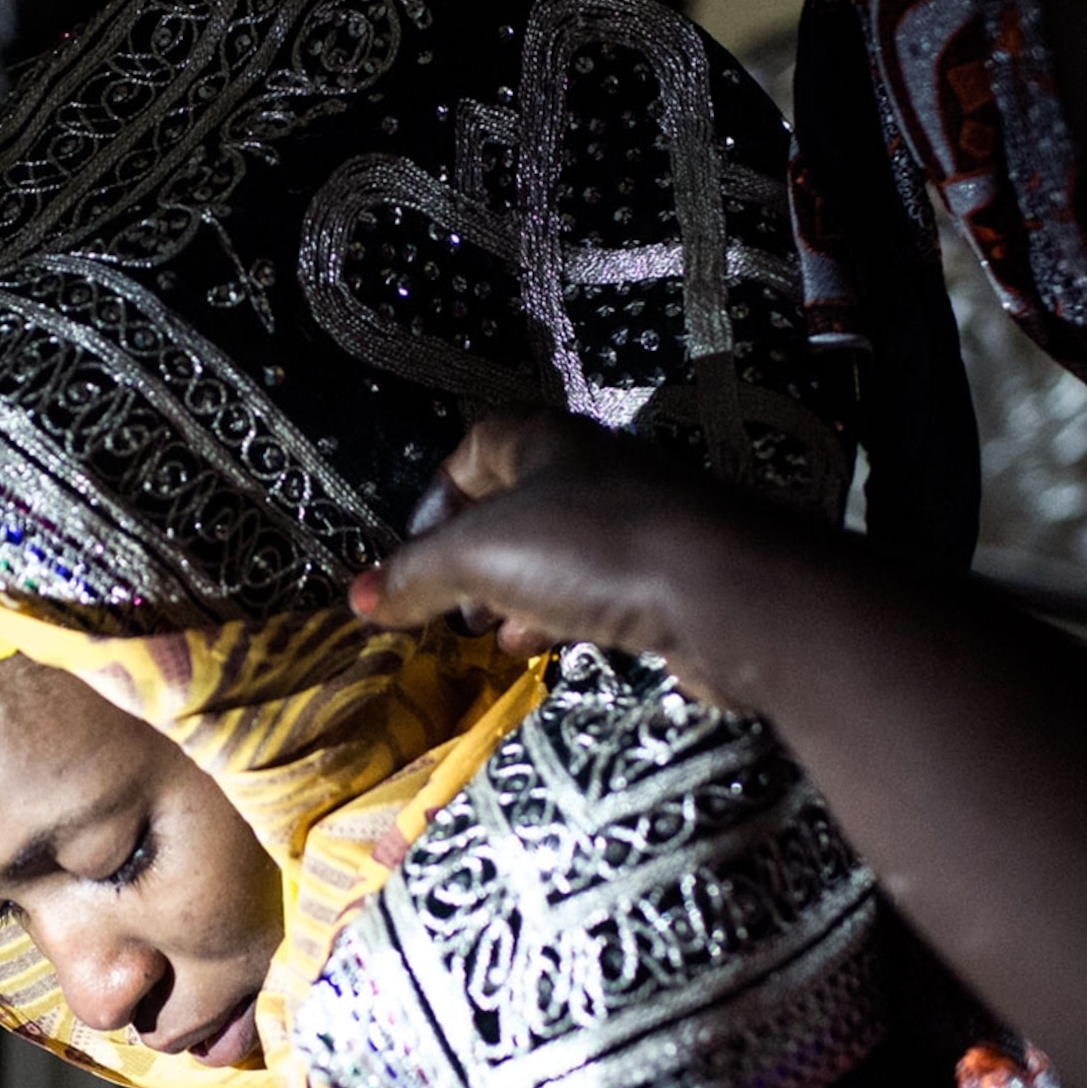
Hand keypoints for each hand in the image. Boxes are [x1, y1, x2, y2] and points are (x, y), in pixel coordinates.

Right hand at [352, 411, 742, 691]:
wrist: (726, 591)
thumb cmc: (595, 548)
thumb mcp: (482, 556)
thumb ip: (417, 576)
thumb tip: (360, 597)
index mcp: (545, 442)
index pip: (475, 448)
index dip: (436, 498)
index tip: (413, 554)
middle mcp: (592, 472)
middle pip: (514, 504)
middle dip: (473, 557)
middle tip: (450, 603)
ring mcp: (635, 525)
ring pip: (556, 553)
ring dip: (516, 593)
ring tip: (491, 633)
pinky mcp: (667, 579)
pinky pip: (597, 590)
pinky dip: (563, 616)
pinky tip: (547, 645)